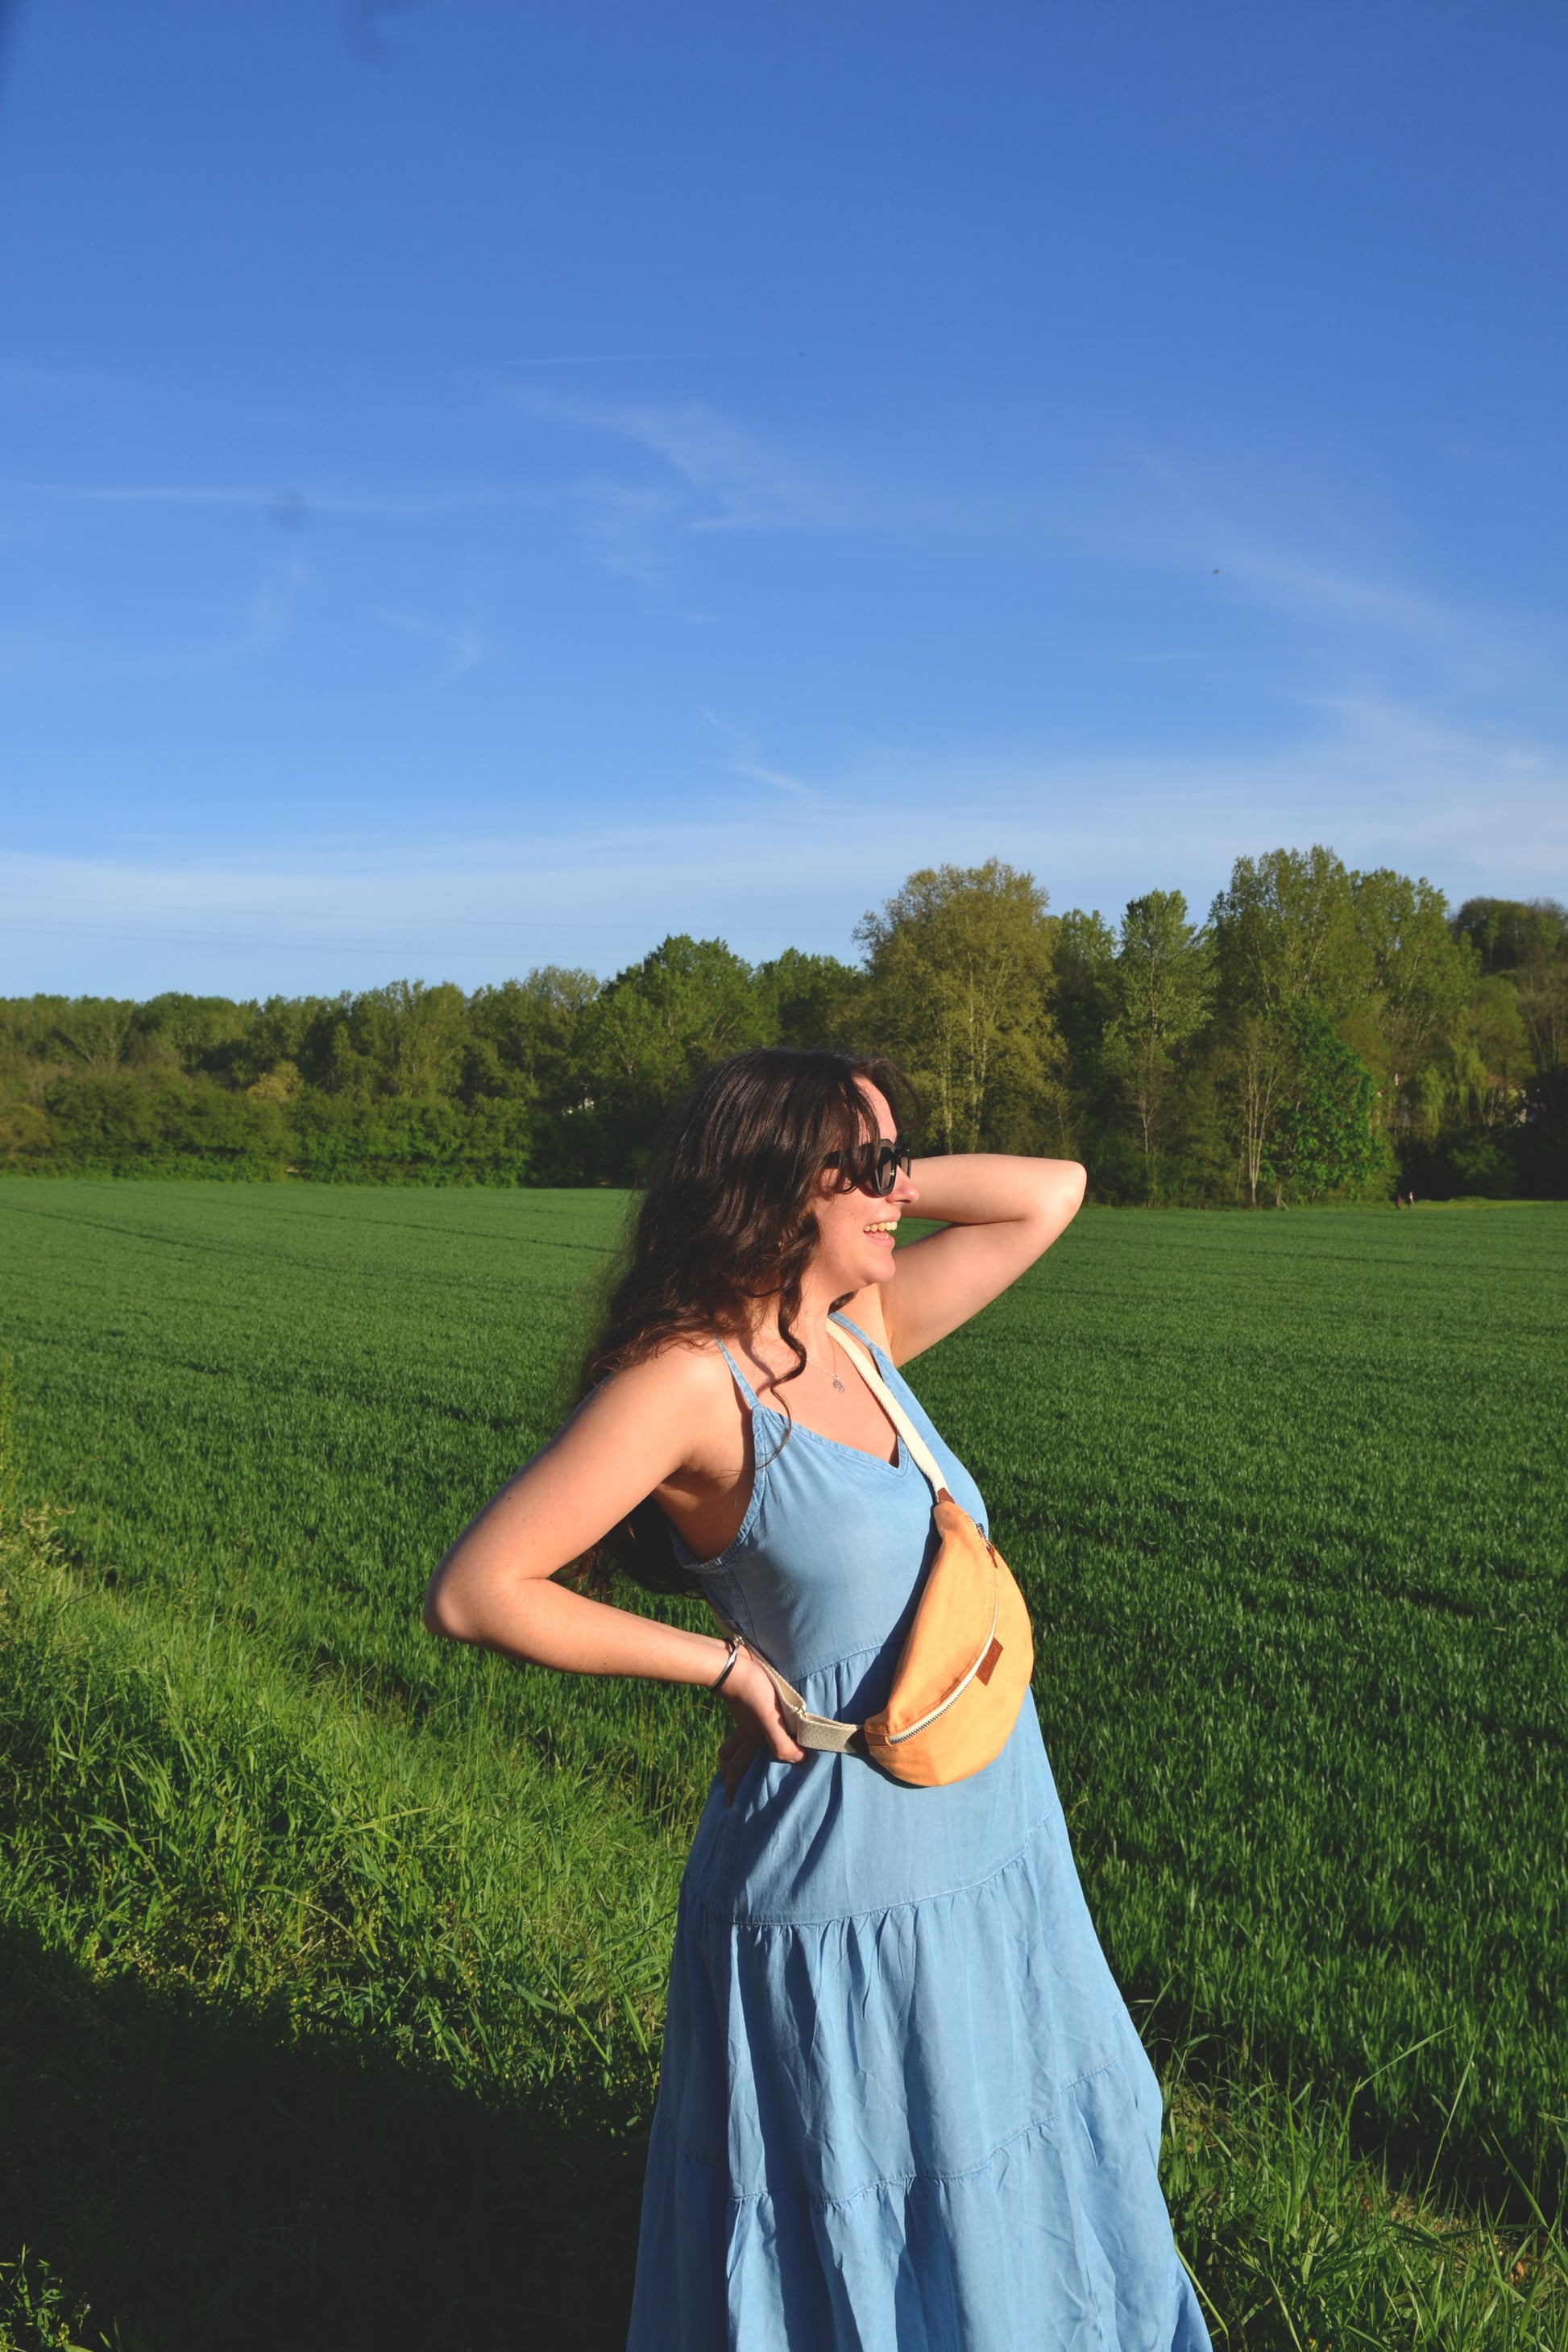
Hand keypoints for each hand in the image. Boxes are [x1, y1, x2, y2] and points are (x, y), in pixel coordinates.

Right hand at [715, 1648, 805, 1804]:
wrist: (733, 1662)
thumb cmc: (753, 1690)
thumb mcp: (770, 1717)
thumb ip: (780, 1741)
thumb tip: (798, 1761)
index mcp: (752, 1738)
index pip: (739, 1769)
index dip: (735, 1787)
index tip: (732, 1805)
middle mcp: (747, 1731)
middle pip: (732, 1760)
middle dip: (730, 1778)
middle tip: (729, 1794)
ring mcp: (746, 1717)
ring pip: (736, 1743)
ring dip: (736, 1756)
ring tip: (738, 1766)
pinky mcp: (750, 1701)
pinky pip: (746, 1725)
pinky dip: (748, 1732)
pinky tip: (762, 1725)